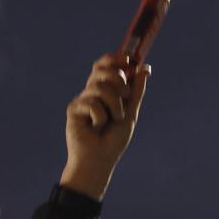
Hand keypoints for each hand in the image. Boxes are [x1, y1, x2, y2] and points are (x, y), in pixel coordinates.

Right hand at [59, 53, 150, 199]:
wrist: (99, 160)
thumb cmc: (113, 141)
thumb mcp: (130, 113)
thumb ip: (136, 92)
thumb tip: (145, 67)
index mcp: (106, 91)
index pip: (106, 65)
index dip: (115, 58)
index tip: (128, 59)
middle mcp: (92, 93)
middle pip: (102, 69)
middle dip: (118, 79)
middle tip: (124, 96)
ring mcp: (82, 100)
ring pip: (101, 86)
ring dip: (114, 105)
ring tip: (112, 120)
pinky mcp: (73, 108)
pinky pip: (93, 103)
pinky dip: (101, 117)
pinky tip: (95, 128)